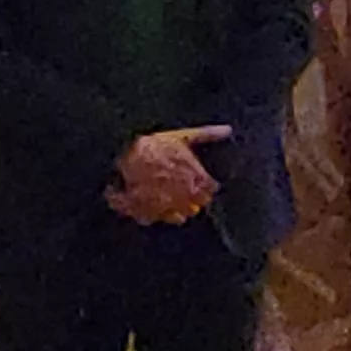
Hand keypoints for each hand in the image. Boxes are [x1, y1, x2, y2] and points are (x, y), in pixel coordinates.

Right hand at [110, 126, 230, 223]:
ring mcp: (167, 208)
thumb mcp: (183, 137)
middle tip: (183, 191)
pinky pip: (157, 220)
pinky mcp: (149, 213)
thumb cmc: (155, 145)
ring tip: (170, 199)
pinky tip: (154, 205)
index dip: (206, 187)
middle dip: (192, 200)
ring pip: (181, 217)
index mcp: (197, 180)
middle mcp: (186, 197)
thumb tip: (227, 130)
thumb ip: (207, 135)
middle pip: (197, 207)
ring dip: (177, 209)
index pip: (211, 192)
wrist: (123, 154)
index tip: (200, 183)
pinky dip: (158, 215)